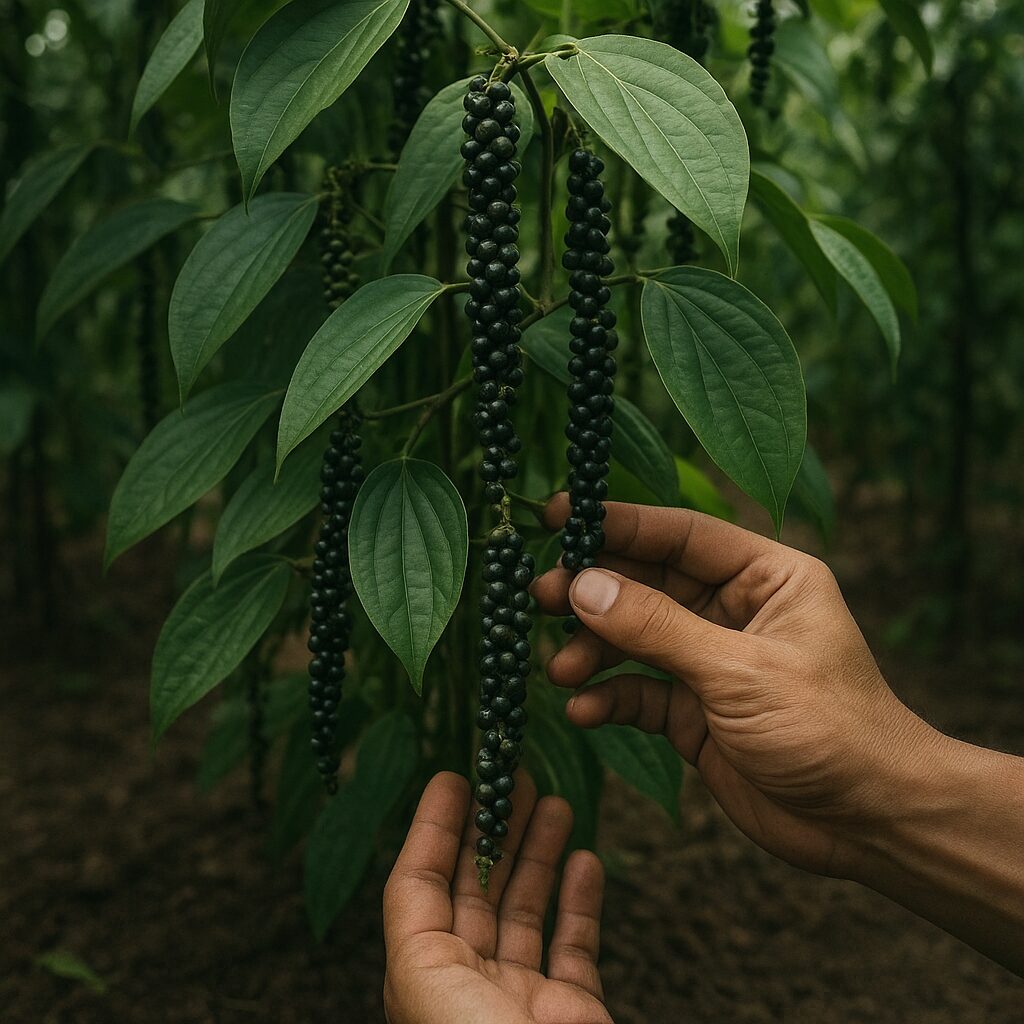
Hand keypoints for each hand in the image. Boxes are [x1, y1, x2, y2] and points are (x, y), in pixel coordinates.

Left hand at [383, 771, 612, 1023]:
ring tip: (554, 803)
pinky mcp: (573, 1010)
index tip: (456, 779)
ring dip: (538, 853)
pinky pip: (575, 944)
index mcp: (422, 976)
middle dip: (495, 830)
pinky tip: (586, 860)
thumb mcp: (420, 978)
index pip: (421, 884)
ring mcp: (521, 994)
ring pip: (526, 908)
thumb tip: (421, 853)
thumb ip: (415, 913)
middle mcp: (469, 981)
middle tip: (516, 779)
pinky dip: (581, 900)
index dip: (435, 828)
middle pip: (478, 888)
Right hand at [532, 496, 941, 878]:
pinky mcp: (696, 712)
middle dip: (594, 591)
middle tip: (539, 596)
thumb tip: (583, 585)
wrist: (870, 822)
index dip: (619, 521)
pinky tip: (584, 710)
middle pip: (647, 583)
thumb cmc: (830, 728)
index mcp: (765, 577)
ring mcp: (711, 662)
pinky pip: (640, 692)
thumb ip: (657, 627)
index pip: (680, 533)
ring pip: (635, 638)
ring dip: (594, 649)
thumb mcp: (739, 670)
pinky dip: (609, 697)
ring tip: (559, 667)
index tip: (560, 515)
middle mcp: (734, 610)